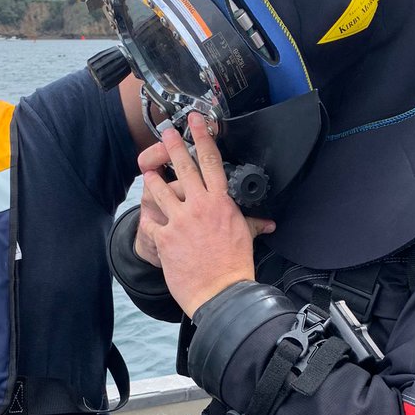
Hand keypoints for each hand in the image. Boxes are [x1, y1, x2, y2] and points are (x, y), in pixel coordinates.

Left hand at [139, 115, 274, 315]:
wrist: (221, 292)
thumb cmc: (234, 266)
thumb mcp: (246, 238)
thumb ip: (253, 224)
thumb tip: (268, 223)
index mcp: (220, 203)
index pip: (211, 162)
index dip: (203, 138)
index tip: (196, 121)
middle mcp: (199, 207)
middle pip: (183, 167)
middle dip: (173, 145)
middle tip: (166, 130)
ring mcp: (180, 221)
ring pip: (160, 190)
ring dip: (153, 178)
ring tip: (149, 170)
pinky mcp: (164, 238)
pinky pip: (150, 221)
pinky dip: (148, 217)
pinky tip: (146, 214)